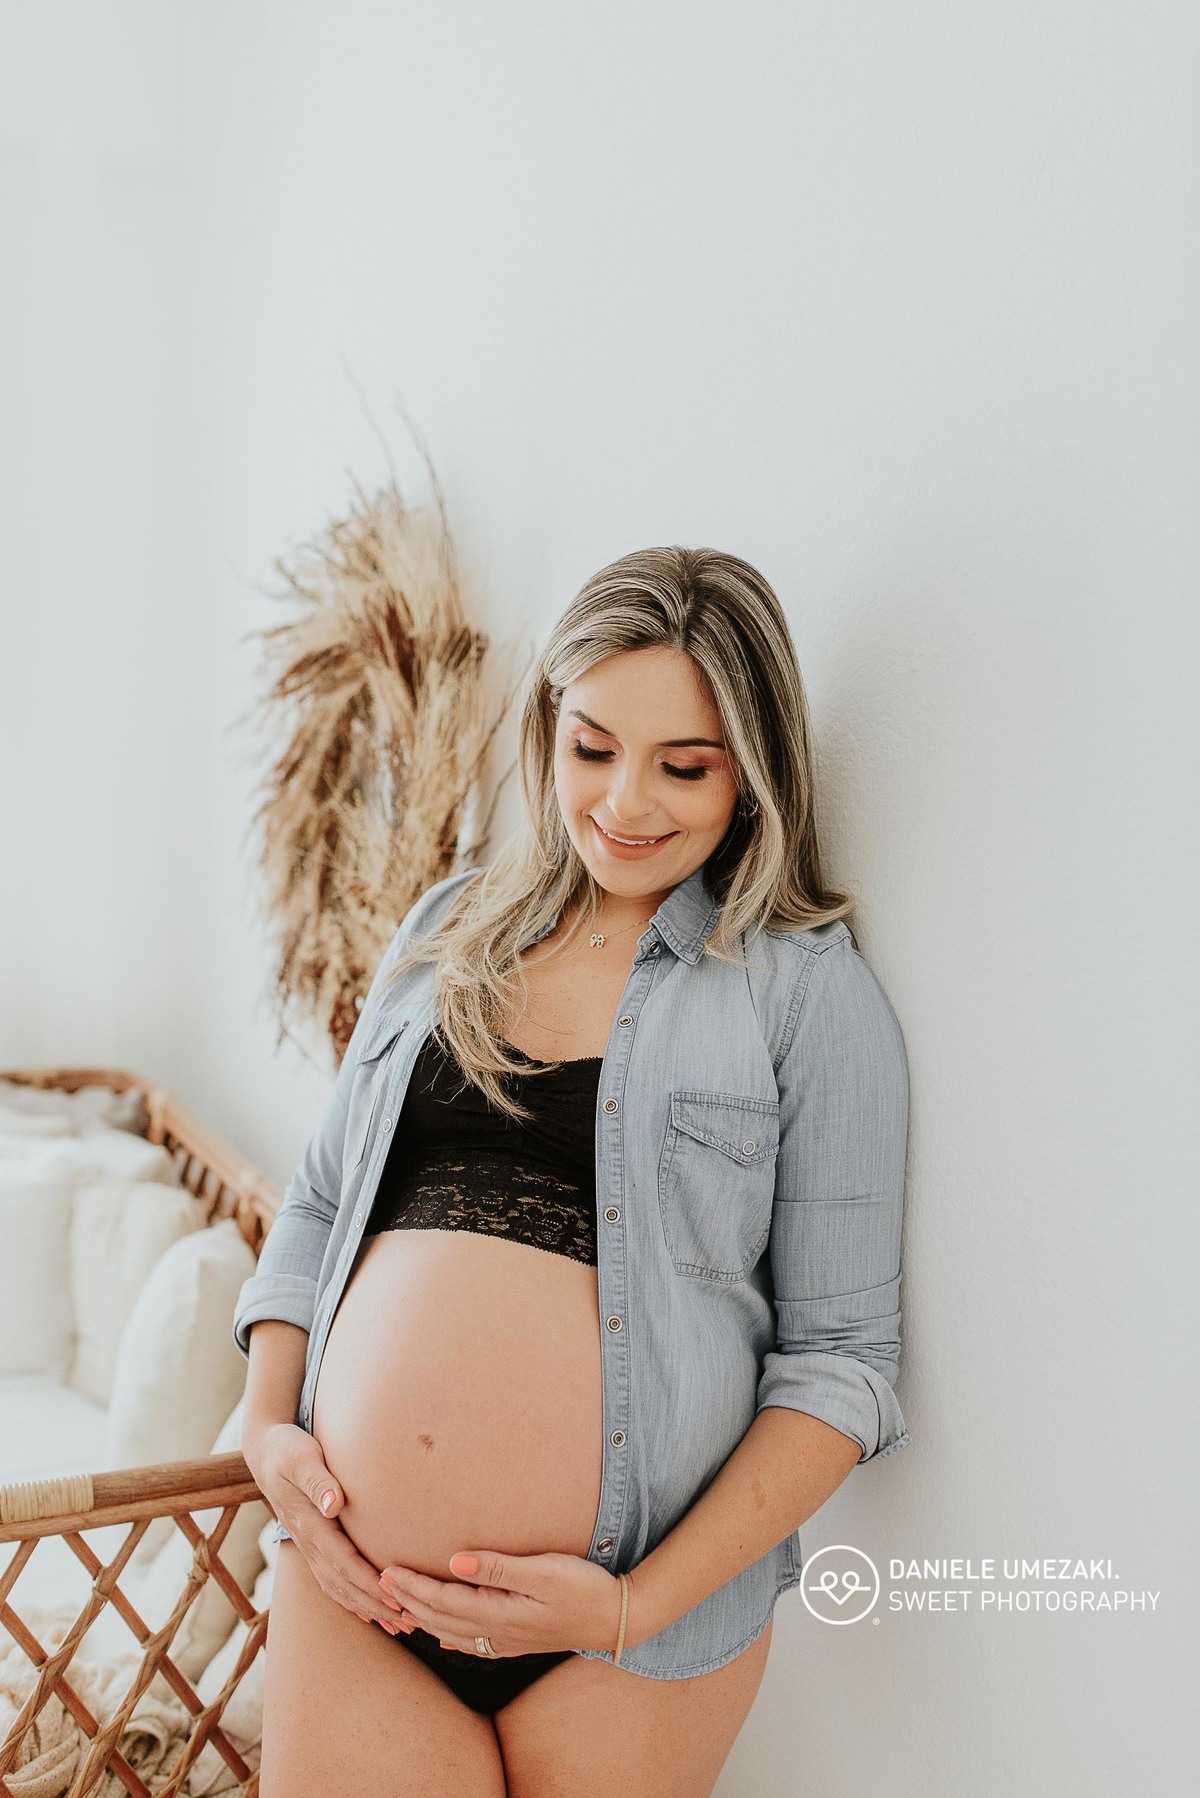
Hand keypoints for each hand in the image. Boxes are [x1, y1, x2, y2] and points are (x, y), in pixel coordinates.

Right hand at [244, 1423, 405, 1633]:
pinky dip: (352, 1600)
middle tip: (409, 1623)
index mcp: (310, 1526)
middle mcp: (309, 1543)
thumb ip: (317, 1480)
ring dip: (367, 1609)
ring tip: (399, 1624)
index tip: (394, 1599)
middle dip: (375, 1606)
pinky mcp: (313, 1545)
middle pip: (343, 1585)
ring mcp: (309, 1547)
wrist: (264, 1451)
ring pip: (338, 1589)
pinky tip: (370, 1613)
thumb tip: (334, 1504)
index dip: (369, 1584)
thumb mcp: (300, 1458)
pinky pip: (332, 1580)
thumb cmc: (287, 1450)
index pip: (343, 1563)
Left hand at [377, 1547, 628, 1657]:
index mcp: (498, 1612)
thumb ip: (497, 1567)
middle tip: (380, 1583)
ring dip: (424, 1618)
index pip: (443, 1600)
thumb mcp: (543, 1571)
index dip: (412, 1587)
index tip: (387, 1571)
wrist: (616, 1618)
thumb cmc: (583, 1587)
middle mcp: (497, 1631)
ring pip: (452, 1631)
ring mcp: (507, 1640)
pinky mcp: (518, 1640)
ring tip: (401, 1605)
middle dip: (409, 1601)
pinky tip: (443, 1636)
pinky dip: (451, 1635)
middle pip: (441, 1618)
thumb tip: (453, 1562)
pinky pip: (473, 1642)